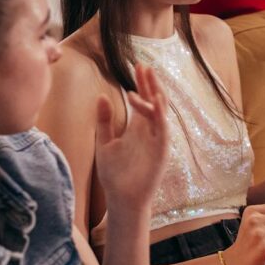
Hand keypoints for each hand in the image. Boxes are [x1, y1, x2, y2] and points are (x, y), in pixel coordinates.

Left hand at [95, 64, 169, 216]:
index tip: (138, 66)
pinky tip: (153, 103)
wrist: (122, 199)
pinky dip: (159, 115)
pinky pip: (163, 130)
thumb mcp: (104, 142)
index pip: (143, 100)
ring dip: (156, 95)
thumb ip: (104, 121)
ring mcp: (157, 140)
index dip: (142, 83)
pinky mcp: (161, 152)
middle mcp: (150, 131)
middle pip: (154, 101)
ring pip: (161, 112)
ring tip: (148, 79)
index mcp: (138, 128)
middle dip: (150, 83)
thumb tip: (101, 96)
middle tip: (144, 66)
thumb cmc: (115, 174)